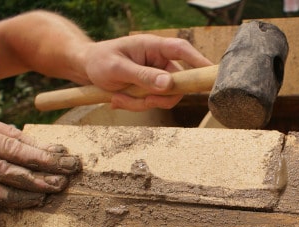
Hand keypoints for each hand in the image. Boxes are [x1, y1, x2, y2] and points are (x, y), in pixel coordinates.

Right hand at [0, 114, 80, 207]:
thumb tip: (26, 148)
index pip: (11, 135)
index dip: (39, 145)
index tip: (63, 151)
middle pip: (13, 150)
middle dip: (46, 160)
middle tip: (72, 167)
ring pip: (5, 170)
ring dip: (36, 180)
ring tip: (60, 184)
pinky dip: (14, 196)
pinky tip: (36, 198)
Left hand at [82, 34, 212, 110]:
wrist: (87, 68)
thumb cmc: (100, 61)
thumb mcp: (118, 69)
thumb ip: (143, 76)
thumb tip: (168, 84)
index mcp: (153, 47)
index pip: (181, 51)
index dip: (198, 61)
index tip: (211, 73)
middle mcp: (158, 61)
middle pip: (175, 84)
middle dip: (157, 98)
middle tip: (138, 101)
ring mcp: (154, 77)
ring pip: (163, 98)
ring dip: (141, 103)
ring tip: (119, 98)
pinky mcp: (149, 89)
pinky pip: (151, 103)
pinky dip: (136, 106)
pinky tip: (119, 99)